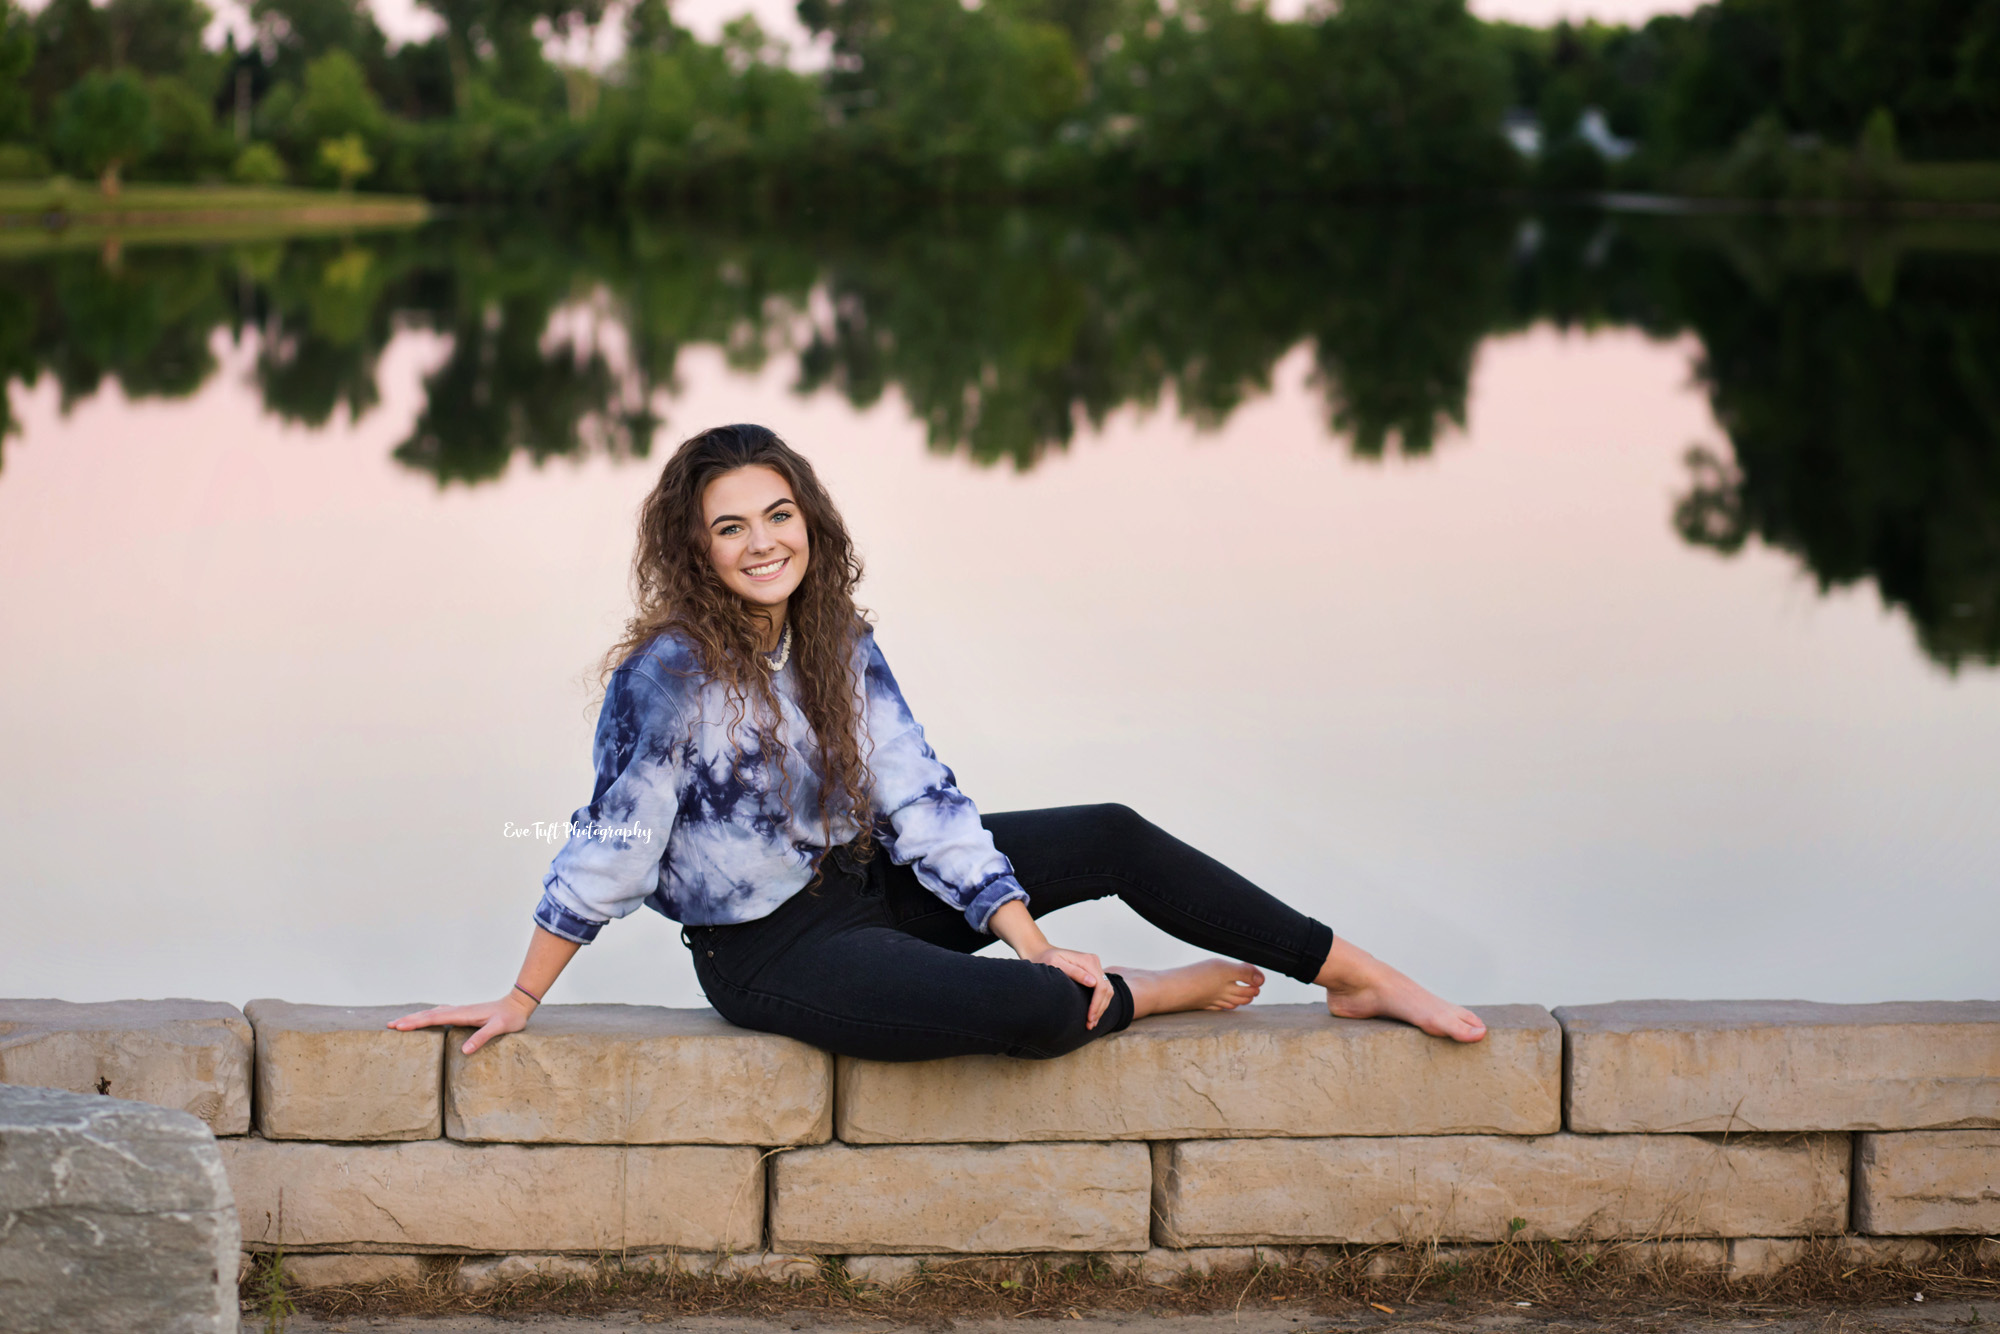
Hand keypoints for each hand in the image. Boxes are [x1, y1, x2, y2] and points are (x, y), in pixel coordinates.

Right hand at [388, 993, 533, 1054]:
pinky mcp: (464, 1013)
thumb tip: (465, 1051)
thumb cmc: (510, 1018)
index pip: (434, 1018)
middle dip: (409, 1019)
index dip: (415, 1023)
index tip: (399, 1026)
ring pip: (433, 1013)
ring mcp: (461, 1011)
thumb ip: (482, 1038)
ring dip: (416, 1017)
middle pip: (429, 1014)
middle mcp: (459, 1010)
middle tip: (390, 1025)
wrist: (519, 1005)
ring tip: (400, 1022)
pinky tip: (426, 1018)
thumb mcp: (499, 1028)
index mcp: (462, 1014)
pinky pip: (441, 1014)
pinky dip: (428, 1016)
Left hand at [1027, 946, 1115, 1029]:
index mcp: (1088, 961)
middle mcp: (1094, 962)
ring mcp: (1095, 967)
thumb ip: (1075, 972)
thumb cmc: (1047, 960)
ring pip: (1107, 991)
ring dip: (1101, 1008)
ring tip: (1092, 1023)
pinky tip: (1093, 1014)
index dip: (1097, 1004)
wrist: (1043, 953)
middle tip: (1090, 1024)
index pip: (1101, 985)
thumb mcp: (1056, 964)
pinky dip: (1100, 1003)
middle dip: (1100, 1008)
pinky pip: (1102, 989)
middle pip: (1106, 989)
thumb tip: (1092, 982)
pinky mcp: (1093, 972)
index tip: (1089, 1017)